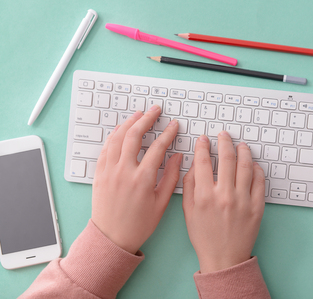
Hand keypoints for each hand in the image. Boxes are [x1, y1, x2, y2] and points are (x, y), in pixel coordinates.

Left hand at [92, 107, 181, 253]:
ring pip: (118, 138)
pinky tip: (121, 130)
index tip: (174, 125)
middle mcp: (124, 171)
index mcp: (143, 179)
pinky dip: (114, 136)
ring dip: (129, 123)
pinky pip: (105, 148)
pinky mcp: (99, 174)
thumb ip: (170, 177)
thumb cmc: (138, 224)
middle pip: (135, 135)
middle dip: (147, 119)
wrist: (111, 238)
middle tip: (155, 110)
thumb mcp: (161, 203)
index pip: (158, 147)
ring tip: (138, 115)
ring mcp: (109, 171)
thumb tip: (177, 157)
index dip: (168, 133)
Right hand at [182, 131, 265, 272]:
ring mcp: (243, 201)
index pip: (203, 161)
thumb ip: (189, 185)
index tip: (203, 140)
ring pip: (246, 166)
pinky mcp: (257, 207)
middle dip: (224, 142)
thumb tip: (194, 164)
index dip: (202, 146)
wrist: (224, 258)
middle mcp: (225, 196)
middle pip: (227, 158)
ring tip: (240, 146)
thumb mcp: (188, 211)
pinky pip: (259, 181)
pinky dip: (256, 169)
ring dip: (243, 151)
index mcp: (205, 196)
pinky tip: (252, 165)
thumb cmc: (204, 236)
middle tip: (224, 136)